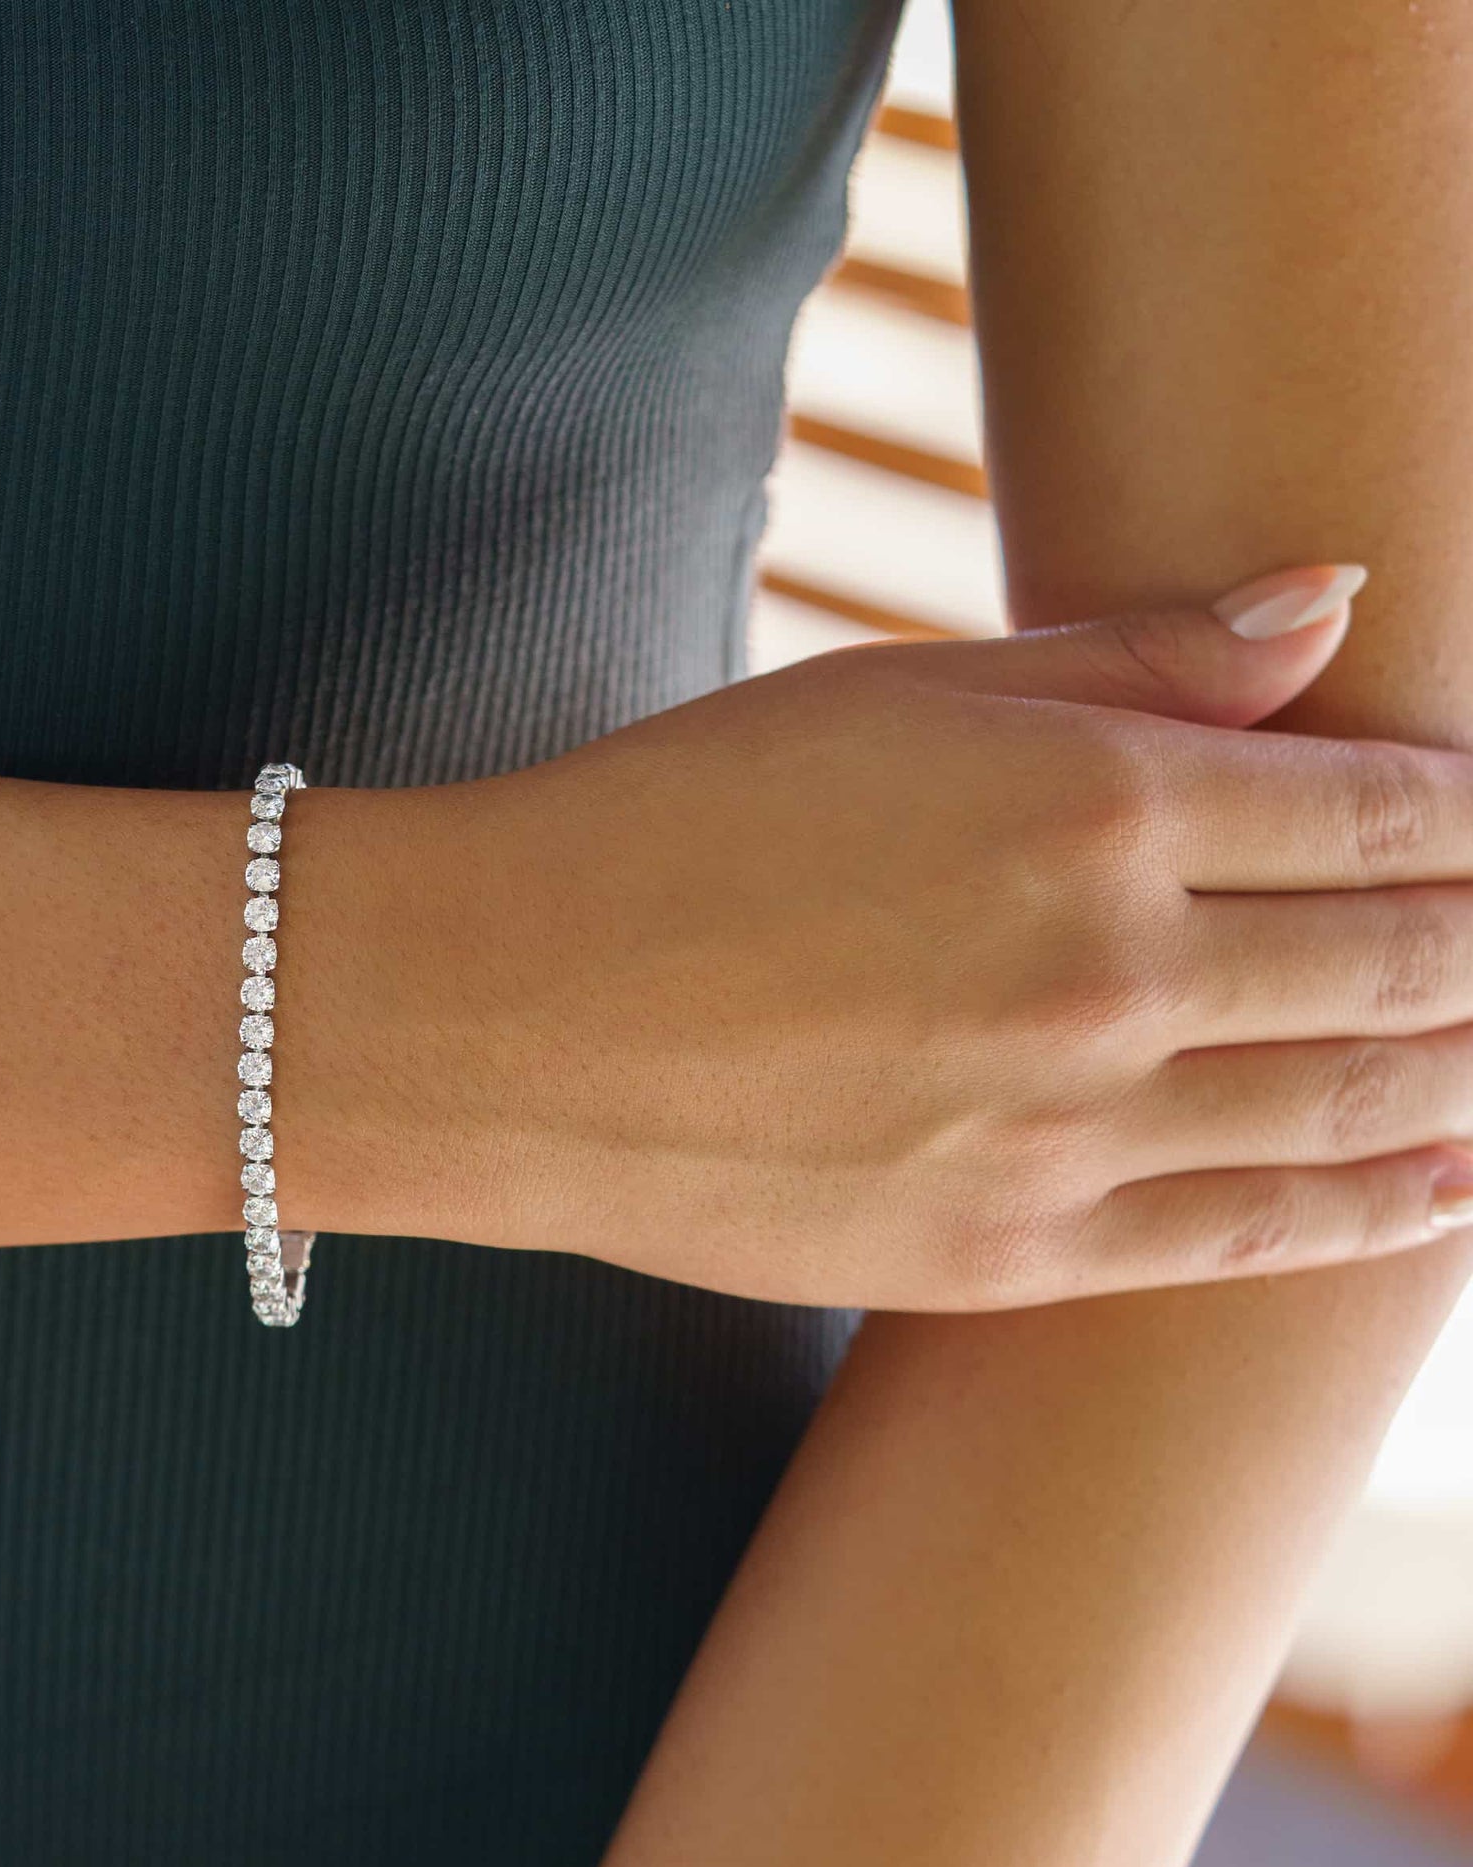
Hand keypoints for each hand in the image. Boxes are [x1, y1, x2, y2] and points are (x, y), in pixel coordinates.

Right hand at [403, 565, 1472, 1307]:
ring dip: (1472, 1073)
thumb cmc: (676, 819)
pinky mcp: (1009, 1252)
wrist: (503, 1016)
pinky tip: (1450, 1188)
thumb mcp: (893, 693)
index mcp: (1094, 802)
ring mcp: (1069, 1129)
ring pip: (1355, 1104)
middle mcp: (1115, 970)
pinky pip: (1246, 1239)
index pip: (1383, 809)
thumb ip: (1132, 656)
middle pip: (1406, 960)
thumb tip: (1337, 602)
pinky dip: (1372, 1212)